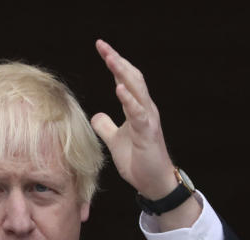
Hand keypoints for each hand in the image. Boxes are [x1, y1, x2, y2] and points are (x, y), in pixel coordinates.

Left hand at [90, 39, 177, 199]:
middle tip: (102, 45)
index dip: (114, 63)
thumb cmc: (138, 161)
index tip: (101, 47)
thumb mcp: (115, 141)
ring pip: (137, 90)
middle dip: (117, 60)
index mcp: (137, 108)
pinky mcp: (148, 133)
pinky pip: (138, 113)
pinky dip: (129, 100)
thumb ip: (106, 126)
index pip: (125, 79)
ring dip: (123, 73)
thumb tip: (96, 115)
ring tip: (110, 59)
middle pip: (132, 77)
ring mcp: (148, 119)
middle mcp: (145, 109)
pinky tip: (119, 88)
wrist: (153, 183)